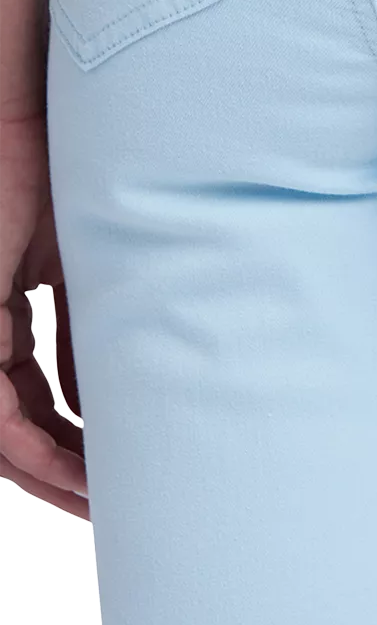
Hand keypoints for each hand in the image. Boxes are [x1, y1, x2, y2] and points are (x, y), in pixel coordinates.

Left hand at [0, 109, 86, 519]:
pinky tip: (72, 469)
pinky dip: (30, 446)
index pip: (33, 398)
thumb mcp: (85, 264)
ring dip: (50, 472)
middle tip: (109, 505)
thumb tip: (105, 395)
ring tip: (98, 501)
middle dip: (63, 470)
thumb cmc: (69, 172)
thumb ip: (88, 330)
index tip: (117, 467)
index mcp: (6, 311)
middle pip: (16, 425)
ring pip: (0, 430)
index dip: (72, 439)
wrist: (39, 119)